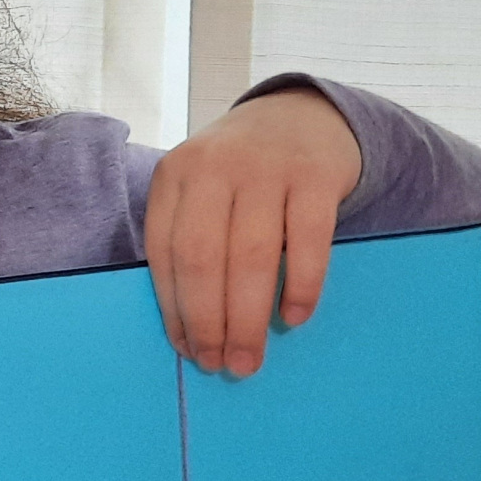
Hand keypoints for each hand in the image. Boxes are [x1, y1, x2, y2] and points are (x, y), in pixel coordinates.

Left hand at [144, 87, 361, 376]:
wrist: (302, 115)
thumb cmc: (241, 173)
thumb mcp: (201, 189)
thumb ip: (190, 239)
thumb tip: (190, 329)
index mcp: (174, 175)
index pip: (164, 252)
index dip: (174, 308)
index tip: (187, 349)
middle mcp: (213, 166)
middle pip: (203, 258)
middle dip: (209, 322)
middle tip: (223, 366)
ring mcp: (265, 167)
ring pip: (251, 256)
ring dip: (248, 318)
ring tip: (250, 359)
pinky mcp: (315, 175)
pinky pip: (307, 241)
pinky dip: (300, 286)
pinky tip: (292, 318)